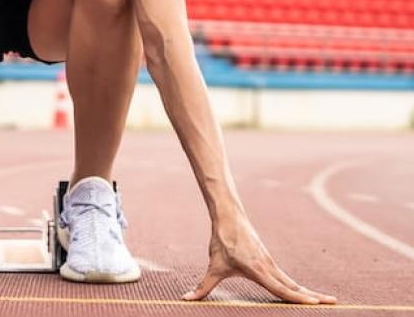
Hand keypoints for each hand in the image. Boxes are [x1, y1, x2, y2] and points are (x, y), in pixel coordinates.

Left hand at [182, 213, 336, 304]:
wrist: (228, 215)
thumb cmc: (221, 241)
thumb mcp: (213, 266)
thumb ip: (203, 286)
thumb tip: (186, 299)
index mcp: (259, 270)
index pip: (282, 289)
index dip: (298, 298)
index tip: (316, 304)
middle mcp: (269, 267)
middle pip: (294, 286)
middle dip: (313, 296)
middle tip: (333, 303)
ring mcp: (270, 263)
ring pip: (292, 281)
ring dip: (308, 291)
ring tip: (326, 300)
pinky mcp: (268, 259)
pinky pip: (285, 276)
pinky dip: (297, 286)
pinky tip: (304, 292)